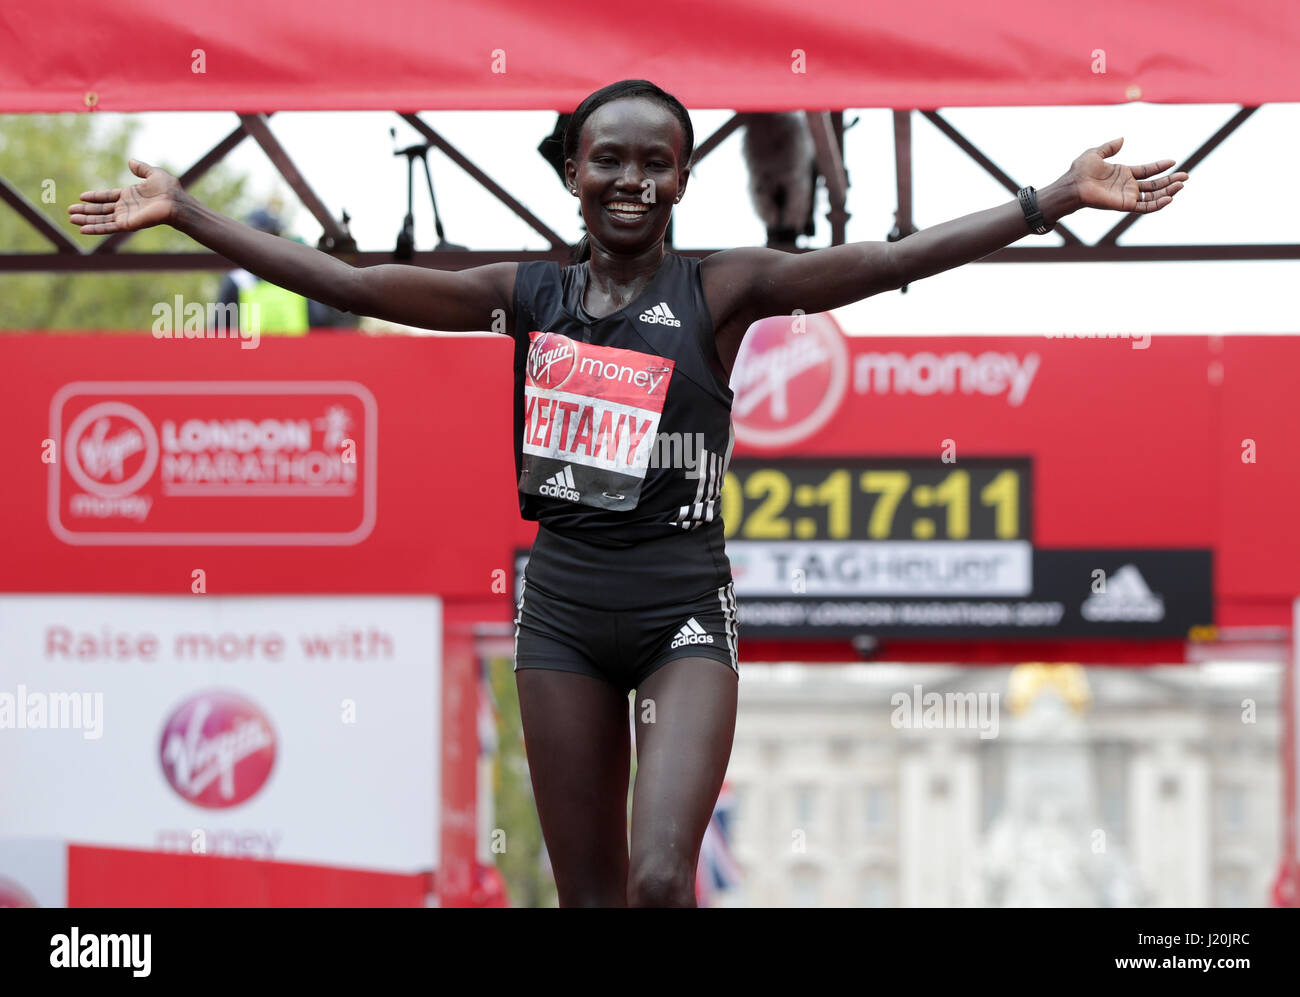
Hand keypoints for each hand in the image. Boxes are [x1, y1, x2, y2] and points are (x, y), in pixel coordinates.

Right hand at [67, 158, 181, 233]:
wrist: (176, 202)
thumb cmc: (169, 189)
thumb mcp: (154, 173)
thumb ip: (141, 168)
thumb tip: (131, 161)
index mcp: (130, 195)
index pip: (107, 197)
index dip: (95, 197)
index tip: (81, 196)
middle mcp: (126, 207)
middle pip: (101, 209)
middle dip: (85, 210)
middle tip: (70, 210)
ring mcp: (126, 217)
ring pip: (101, 219)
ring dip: (86, 219)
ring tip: (71, 218)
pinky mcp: (127, 224)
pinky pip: (108, 227)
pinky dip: (95, 228)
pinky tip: (82, 229)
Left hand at [1068, 137, 1187, 212]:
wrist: (1073, 185)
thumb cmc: (1080, 171)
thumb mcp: (1096, 153)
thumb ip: (1110, 147)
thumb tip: (1122, 139)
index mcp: (1123, 174)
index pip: (1147, 171)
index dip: (1160, 167)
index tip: (1173, 161)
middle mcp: (1127, 186)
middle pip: (1154, 185)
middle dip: (1170, 181)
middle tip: (1185, 177)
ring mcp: (1127, 196)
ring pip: (1153, 197)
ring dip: (1168, 191)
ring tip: (1181, 185)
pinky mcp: (1125, 205)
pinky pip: (1144, 207)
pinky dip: (1157, 204)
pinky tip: (1169, 198)